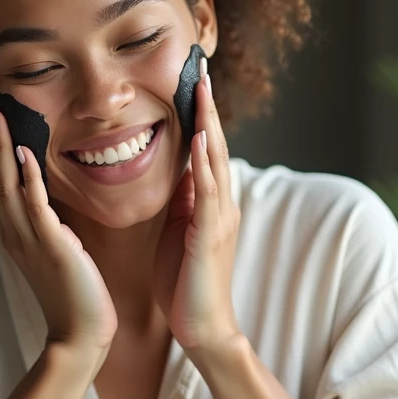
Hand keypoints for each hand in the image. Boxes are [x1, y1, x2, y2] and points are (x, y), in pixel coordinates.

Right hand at [0, 98, 117, 370]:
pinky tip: (25, 152)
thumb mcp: (58, 250)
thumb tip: (50, 201)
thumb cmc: (75, 295)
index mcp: (16, 233)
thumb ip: (51, 224)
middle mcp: (15, 233)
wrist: (80, 335)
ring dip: (2, 148)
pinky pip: (35, 206)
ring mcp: (29, 240)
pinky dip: (27, 178)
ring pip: (6, 185)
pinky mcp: (51, 246)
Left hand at [152, 58, 243, 364]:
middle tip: (201, 69)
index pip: (205, 150)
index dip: (200, 116)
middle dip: (208, 108)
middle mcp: (220, 205)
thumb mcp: (177, 233)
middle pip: (216, 145)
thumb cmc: (184, 285)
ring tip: (202, 89)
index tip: (191, 83)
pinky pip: (208, 193)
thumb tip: (177, 171)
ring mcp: (219, 219)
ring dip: (210, 123)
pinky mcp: (210, 235)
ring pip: (216, 161)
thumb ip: (181, 202)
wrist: (201, 329)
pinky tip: (201, 139)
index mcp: (209, 204)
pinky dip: (206, 163)